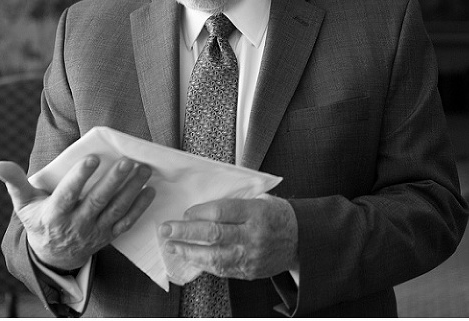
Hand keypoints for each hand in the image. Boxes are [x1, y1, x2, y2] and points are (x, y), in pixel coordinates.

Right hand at [0, 155, 154, 270]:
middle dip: (113, 181)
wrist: (54, 255)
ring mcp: (95, 232)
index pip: (68, 195)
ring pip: (116, 210)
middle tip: (127, 160)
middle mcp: (76, 225)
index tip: (93, 157)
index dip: (79, 177)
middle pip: (97, 201)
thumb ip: (14, 182)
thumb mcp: (23, 203)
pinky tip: (150, 190)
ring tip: (144, 169)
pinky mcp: (109, 236)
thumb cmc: (39, 220)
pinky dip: (140, 207)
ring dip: (132, 189)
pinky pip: (127, 222)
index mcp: (54, 215)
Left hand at [160, 194, 297, 280]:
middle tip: (166, 229)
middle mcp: (254, 235)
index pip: (222, 212)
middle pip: (213, 233)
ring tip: (172, 246)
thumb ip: (236, 201)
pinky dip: (203, 263)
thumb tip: (204, 204)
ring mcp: (251, 255)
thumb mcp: (262, 199)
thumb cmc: (279, 215)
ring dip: (189, 251)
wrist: (302, 239)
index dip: (199, 212)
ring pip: (214, 256)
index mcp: (257, 212)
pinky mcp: (249, 270)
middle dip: (185, 231)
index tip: (185, 212)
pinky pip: (221, 269)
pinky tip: (191, 257)